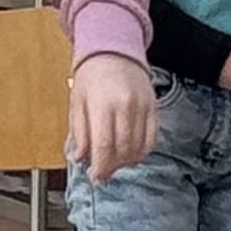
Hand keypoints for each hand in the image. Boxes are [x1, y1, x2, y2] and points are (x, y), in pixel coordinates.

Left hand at [67, 52, 156, 181]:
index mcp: (102, 104)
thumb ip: (79, 132)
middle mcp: (125, 106)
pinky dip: (141, 152)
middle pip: (123, 149)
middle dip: (112, 166)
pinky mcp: (153, 108)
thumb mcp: (77, 102)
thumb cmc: (91, 77)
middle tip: (103, 173)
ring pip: (139, 147)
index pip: (104, 144)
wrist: (114, 52)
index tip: (96, 177)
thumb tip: (80, 157)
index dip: (101, 166)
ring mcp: (142, 107)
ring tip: (114, 163)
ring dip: (126, 162)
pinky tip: (130, 154)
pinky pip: (152, 139)